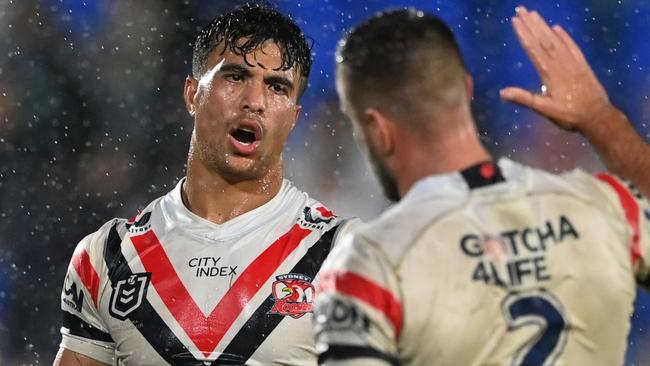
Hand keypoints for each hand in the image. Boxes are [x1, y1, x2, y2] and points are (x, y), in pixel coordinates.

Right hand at [500, 6, 617, 131]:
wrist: (597, 116)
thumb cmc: (569, 115)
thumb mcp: (545, 110)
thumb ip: (525, 99)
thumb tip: (502, 92)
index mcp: (549, 73)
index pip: (533, 49)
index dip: (524, 34)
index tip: (515, 21)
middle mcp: (560, 63)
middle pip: (543, 40)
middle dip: (531, 24)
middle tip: (521, 10)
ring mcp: (572, 62)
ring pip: (556, 40)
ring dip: (544, 26)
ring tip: (534, 14)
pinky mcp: (582, 65)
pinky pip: (572, 46)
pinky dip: (564, 36)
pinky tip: (557, 28)